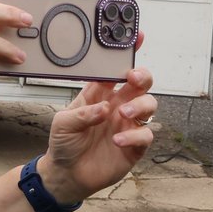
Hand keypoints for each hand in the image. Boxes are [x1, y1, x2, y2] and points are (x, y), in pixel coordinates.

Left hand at [38, 51, 155, 204]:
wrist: (66, 173)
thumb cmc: (64, 143)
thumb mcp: (63, 123)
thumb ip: (82, 113)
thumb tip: (104, 108)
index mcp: (99, 95)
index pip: (115, 70)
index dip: (125, 54)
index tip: (135, 38)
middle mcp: (118, 106)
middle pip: (141, 83)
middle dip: (142, 76)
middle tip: (134, 79)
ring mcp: (128, 124)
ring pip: (149, 105)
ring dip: (139, 106)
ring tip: (122, 114)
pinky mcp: (135, 145)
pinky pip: (146, 134)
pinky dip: (135, 135)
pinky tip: (117, 140)